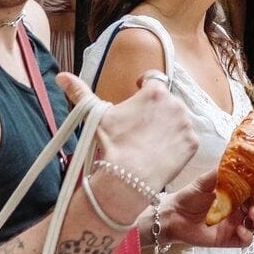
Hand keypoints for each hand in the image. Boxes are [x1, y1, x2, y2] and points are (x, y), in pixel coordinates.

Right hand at [64, 73, 196, 226]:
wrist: (129, 177)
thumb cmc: (112, 144)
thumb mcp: (96, 115)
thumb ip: (80, 92)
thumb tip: (61, 76)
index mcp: (154, 92)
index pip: (153, 78)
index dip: (144, 85)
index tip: (138, 92)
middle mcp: (175, 103)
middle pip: (166, 101)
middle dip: (155, 110)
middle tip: (140, 128)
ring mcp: (186, 123)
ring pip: (177, 119)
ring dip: (167, 126)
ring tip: (149, 142)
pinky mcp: (192, 141)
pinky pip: (185, 138)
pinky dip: (176, 144)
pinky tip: (160, 152)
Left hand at [158, 169, 253, 248]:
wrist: (173, 215)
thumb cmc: (189, 197)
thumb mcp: (204, 182)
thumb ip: (220, 174)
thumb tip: (235, 162)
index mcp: (236, 195)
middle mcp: (238, 210)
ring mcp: (235, 225)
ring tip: (252, 212)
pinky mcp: (229, 239)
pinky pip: (245, 240)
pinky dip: (247, 235)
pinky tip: (240, 229)